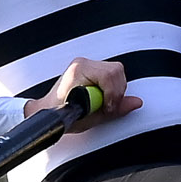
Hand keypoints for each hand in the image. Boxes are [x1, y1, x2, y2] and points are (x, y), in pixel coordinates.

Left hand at [24, 57, 140, 131]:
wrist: (46, 112)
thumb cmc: (59, 114)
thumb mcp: (88, 118)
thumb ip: (114, 110)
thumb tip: (134, 102)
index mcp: (79, 71)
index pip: (109, 75)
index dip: (113, 95)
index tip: (107, 108)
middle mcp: (83, 63)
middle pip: (116, 71)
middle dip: (116, 92)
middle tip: (107, 107)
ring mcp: (87, 64)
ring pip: (117, 71)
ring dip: (115, 90)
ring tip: (104, 103)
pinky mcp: (91, 68)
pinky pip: (112, 73)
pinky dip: (112, 87)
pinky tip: (102, 97)